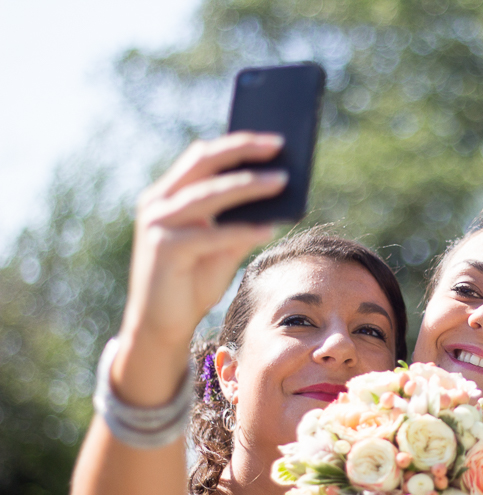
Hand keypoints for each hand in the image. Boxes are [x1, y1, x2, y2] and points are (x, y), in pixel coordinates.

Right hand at [114, 132, 285, 404]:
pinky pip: (211, 234)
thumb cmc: (192, 281)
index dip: (237, 144)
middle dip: (243, 151)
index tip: (273, 138)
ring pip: (209, 195)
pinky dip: (242, 230)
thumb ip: (241, 220)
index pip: (203, 157)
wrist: (161, 325)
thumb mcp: (221, 245)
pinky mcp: (164, 249)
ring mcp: (158, 224)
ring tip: (282, 180)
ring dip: (248, 186)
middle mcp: (158, 203)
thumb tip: (277, 194)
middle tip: (279, 145)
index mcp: (168, 195)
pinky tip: (268, 227)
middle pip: (204, 163)